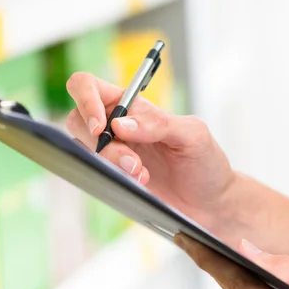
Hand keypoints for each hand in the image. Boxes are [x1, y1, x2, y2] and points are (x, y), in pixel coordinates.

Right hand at [65, 72, 234, 227]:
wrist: (210, 202)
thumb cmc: (205, 162)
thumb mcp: (192, 134)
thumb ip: (159, 123)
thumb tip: (120, 124)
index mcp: (133, 105)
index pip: (88, 86)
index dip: (85, 100)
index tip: (102, 127)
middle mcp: (116, 125)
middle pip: (78, 121)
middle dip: (103, 144)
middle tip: (134, 162)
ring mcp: (113, 153)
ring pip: (84, 149)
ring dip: (111, 163)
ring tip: (142, 175)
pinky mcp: (113, 177)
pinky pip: (93, 173)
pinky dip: (112, 178)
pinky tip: (140, 183)